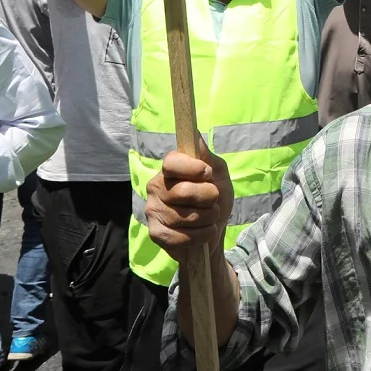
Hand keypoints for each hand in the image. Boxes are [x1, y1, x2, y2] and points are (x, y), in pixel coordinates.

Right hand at [145, 141, 231, 258]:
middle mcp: (155, 187)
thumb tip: (195, 133)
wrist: (214, 229)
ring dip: (208, 218)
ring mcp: (152, 211)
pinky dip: (201, 235)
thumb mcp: (218, 174)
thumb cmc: (215, 198)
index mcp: (169, 169)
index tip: (207, 173)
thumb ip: (207, 156)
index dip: (192, 168)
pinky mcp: (155, 233)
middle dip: (209, 197)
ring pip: (186, 216)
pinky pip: (181, 236)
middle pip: (183, 191)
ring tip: (209, 217)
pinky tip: (203, 232)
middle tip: (213, 200)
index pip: (171, 162)